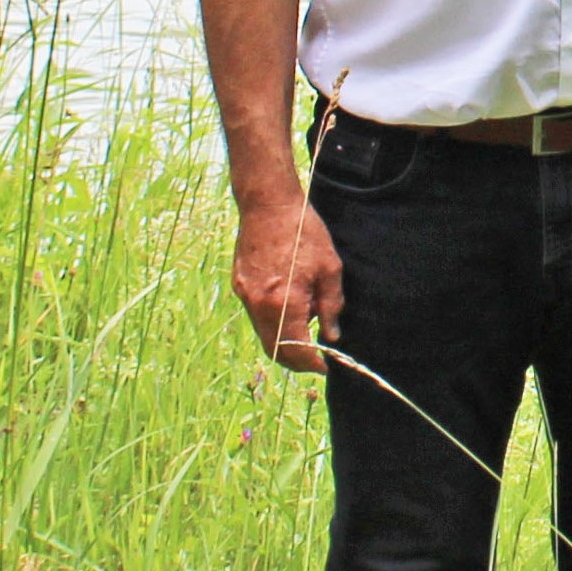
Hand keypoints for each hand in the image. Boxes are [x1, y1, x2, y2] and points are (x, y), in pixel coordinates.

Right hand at [233, 188, 343, 377]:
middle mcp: (259, 305)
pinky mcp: (239, 287)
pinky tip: (291, 310)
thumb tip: (331, 336)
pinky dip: (273, 325)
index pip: (297, 349)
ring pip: (264, 336)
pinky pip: (256, 318)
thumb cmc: (303, 232)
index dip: (313, 363)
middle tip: (317, 359)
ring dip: (285, 343)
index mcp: (283, 302)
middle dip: (297, 361)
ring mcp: (245, 296)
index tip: (327, 366)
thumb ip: (331, 306)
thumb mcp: (329, 268)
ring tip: (307, 331)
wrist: (267, 204)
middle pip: (276, 350)